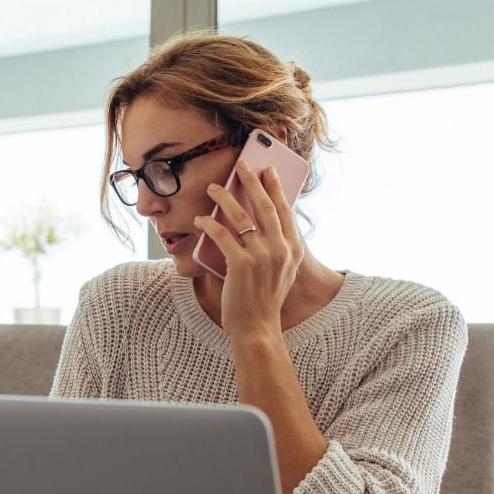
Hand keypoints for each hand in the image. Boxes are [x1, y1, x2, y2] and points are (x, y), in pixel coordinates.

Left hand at [194, 161, 303, 335]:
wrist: (257, 328)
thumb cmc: (263, 299)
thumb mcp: (282, 272)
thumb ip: (277, 248)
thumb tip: (260, 220)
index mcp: (294, 250)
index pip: (284, 210)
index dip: (275, 187)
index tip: (266, 170)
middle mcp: (281, 250)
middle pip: (264, 206)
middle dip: (250, 181)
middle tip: (240, 165)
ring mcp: (262, 257)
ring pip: (240, 216)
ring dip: (224, 197)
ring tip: (213, 187)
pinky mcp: (240, 265)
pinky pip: (221, 234)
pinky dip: (208, 223)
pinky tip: (200, 219)